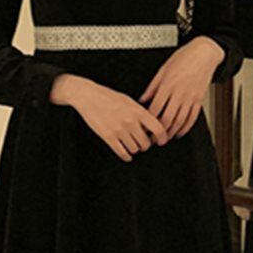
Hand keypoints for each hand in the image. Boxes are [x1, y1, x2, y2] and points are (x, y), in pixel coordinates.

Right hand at [50, 73, 168, 161]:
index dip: (163, 138)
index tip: (162, 141)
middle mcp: (130, 122)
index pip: (158, 129)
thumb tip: (151, 126)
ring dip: (135, 149)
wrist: (89, 96)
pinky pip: (122, 153)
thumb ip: (141, 113)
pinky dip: (126, 156)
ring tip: (132, 144)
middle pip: (146, 143)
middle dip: (146, 145)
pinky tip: (127, 155)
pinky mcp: (108, 137)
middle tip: (143, 143)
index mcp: (138, 111)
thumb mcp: (129, 101)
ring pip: (135, 149)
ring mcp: (119, 130)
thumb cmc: (108, 96)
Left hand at [138, 36, 223, 137]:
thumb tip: (142, 99)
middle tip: (153, 139)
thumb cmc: (183, 58)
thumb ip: (152, 87)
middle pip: (167, 119)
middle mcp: (179, 93)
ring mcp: (190, 98)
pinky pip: (192, 117)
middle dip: (159, 132)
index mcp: (167, 85)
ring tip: (165, 139)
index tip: (143, 127)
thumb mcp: (162, 70)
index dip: (148, 120)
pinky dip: (186, 128)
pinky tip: (180, 132)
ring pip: (180, 121)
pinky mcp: (199, 99)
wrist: (204, 53)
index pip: (155, 108)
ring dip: (172, 133)